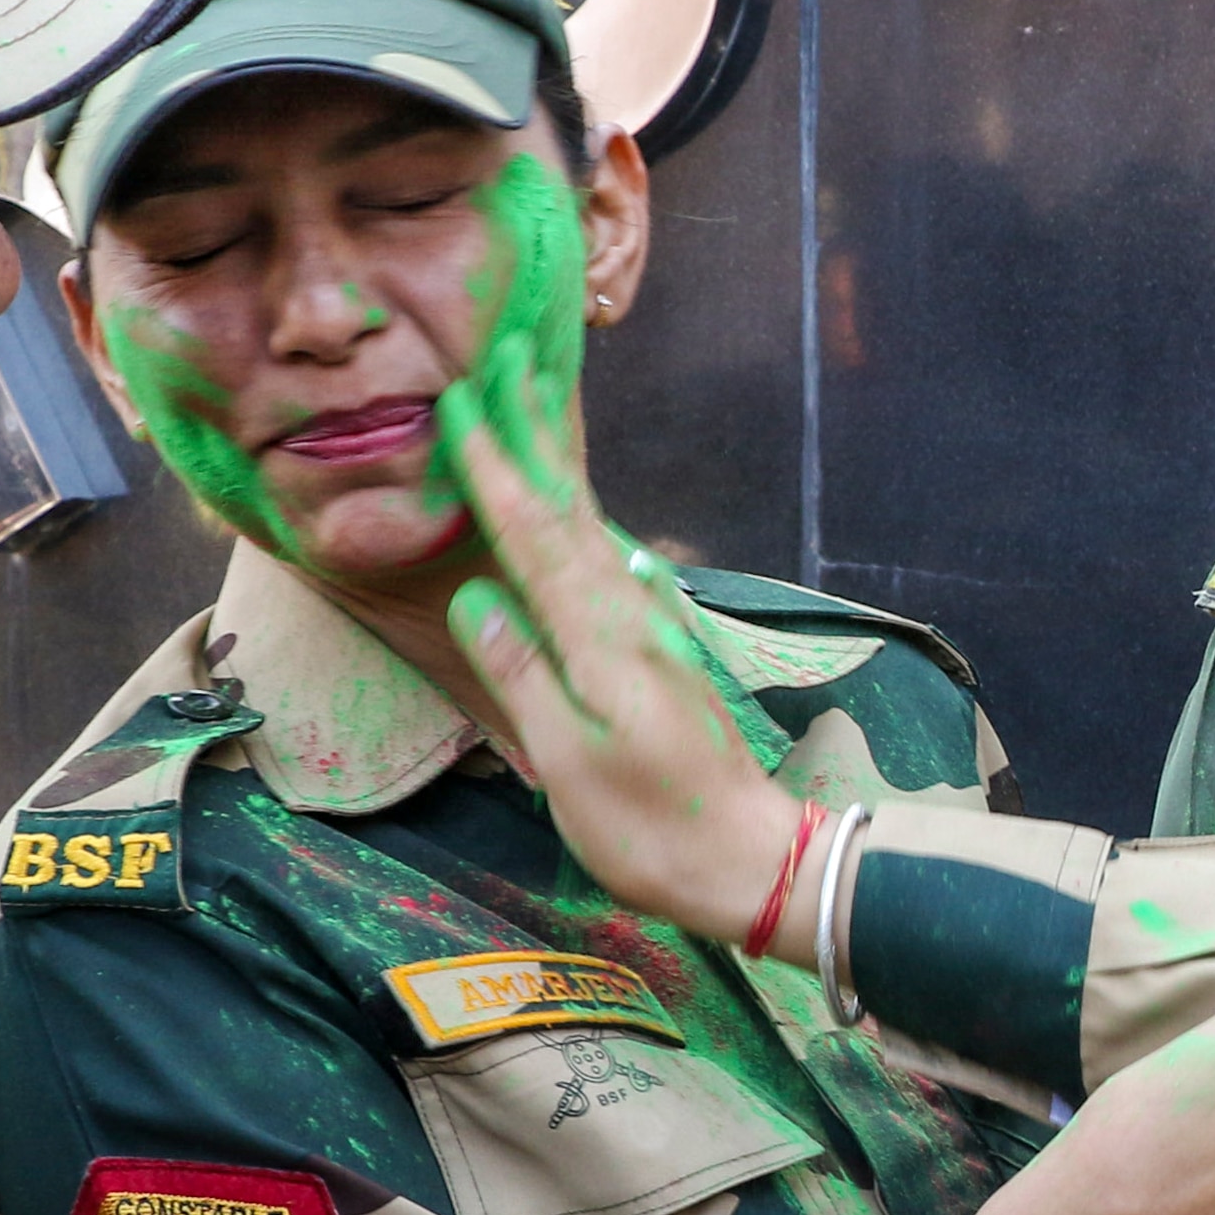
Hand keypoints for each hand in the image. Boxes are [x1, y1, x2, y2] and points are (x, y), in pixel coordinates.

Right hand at [439, 334, 805, 941]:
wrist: (749, 862)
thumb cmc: (650, 829)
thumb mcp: (571, 762)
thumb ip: (524, 674)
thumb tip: (476, 597)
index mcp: (599, 638)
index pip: (535, 537)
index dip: (496, 470)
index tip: (464, 402)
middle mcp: (629, 616)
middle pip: (572, 509)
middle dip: (536, 431)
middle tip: (511, 352)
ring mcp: (651, 631)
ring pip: (593, 528)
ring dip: (560, 465)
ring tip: (538, 406)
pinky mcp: (660, 654)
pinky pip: (609, 564)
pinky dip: (583, 522)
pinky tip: (580, 515)